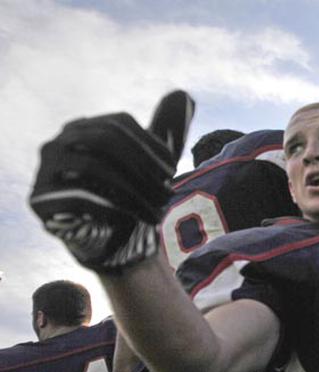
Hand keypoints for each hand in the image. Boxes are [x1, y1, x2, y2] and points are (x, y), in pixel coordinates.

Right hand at [30, 91, 193, 272]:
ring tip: (157, 214)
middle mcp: (58, 142)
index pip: (119, 124)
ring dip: (134, 192)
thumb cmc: (126, 195)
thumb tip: (185, 95)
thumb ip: (166, 131)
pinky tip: (131, 221)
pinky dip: (112, 207)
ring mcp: (44, 169)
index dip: (151, 146)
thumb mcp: (149, 164)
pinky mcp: (40, 199)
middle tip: (167, 196)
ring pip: (93, 167)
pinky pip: (78, 196)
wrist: (100, 236)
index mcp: (82, 128)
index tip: (173, 173)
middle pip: (106, 141)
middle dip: (143, 169)